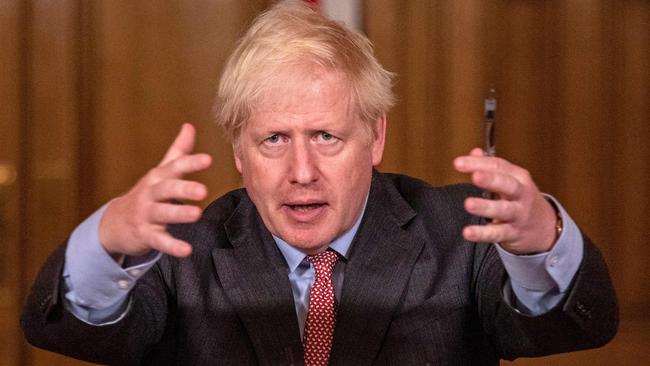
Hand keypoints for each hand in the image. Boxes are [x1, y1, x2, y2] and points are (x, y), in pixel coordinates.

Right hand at [99, 123, 211, 258]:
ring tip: (197, 214)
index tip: (208, 159)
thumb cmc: (147, 193)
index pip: (175, 167)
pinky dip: (172, 246)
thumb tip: (190, 126)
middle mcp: (151, 194)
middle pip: (167, 189)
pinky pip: (159, 241)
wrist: (114, 222)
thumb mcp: (160, 171)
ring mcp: (147, 214)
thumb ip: (178, 151)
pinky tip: (186, 251)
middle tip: (202, 190)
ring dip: (179, 214)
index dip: (190, 163)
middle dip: (183, 189)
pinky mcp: (145, 235)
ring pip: (163, 214)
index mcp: (158, 177)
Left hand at [453, 148, 557, 254]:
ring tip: (469, 204)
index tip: (458, 162)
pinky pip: (497, 233)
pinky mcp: (513, 233)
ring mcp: (519, 214)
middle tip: (475, 176)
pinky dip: (483, 233)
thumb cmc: (522, 200)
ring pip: (504, 210)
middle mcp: (521, 194)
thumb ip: (491, 167)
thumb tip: (475, 152)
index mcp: (518, 177)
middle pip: (507, 184)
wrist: (545, 228)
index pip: (498, 166)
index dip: (478, 163)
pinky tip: (468, 232)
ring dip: (486, 207)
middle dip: (491, 179)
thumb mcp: (511, 180)